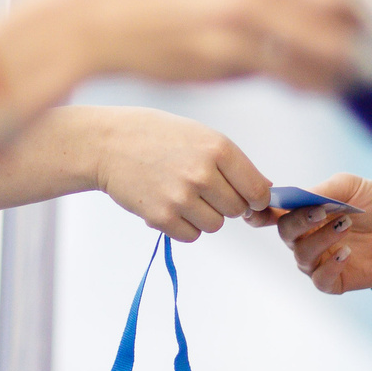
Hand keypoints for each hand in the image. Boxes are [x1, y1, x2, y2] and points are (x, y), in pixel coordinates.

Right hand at [18, 0, 358, 93]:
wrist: (91, 17)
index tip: (364, 6)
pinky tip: (307, 83)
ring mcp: (238, 22)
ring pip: (317, 50)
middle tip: (366, 44)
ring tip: (345, 72)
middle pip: (335, 10)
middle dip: (357, 32)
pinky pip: (285, 73)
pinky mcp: (224, 60)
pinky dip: (305, 82)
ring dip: (339, 65)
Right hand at [53, 106, 271, 240]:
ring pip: (215, 225)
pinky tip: (166, 202)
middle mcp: (203, 173)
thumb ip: (232, 163)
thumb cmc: (157, 136)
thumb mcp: (199, 136)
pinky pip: (190, 235)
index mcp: (218, 148)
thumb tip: (265, 194)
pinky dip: (182, 225)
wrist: (107, 144)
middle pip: (237, 211)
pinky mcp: (162, 217)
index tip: (246, 198)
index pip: (257, 190)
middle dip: (225, 204)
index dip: (255, 199)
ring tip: (181, 193)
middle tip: (202, 189)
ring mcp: (181, 197)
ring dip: (203, 215)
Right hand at [260, 173, 371, 292]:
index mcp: (303, 213)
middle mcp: (305, 238)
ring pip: (303, 255)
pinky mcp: (335, 280)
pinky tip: (346, 253)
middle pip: (287, 233)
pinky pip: (321, 280)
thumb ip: (323, 190)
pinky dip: (330, 266)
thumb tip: (299, 196)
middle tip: (322, 211)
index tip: (255, 210)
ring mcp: (319, 261)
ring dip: (321, 239)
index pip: (271, 215)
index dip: (259, 214)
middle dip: (300, 222)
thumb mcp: (351, 186)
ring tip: (346, 224)